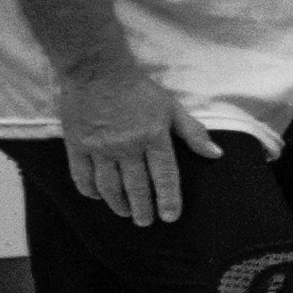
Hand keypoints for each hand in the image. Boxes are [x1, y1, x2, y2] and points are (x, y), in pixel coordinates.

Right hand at [59, 69, 214, 224]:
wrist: (97, 70)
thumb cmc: (138, 89)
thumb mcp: (172, 107)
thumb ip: (193, 133)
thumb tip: (215, 154)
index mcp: (153, 137)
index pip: (165, 176)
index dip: (169, 199)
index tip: (170, 217)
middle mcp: (127, 146)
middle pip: (136, 186)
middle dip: (142, 208)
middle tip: (146, 222)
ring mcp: (99, 147)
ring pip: (109, 185)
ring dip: (118, 203)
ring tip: (125, 214)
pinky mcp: (76, 144)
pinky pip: (81, 174)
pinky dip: (89, 190)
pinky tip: (96, 197)